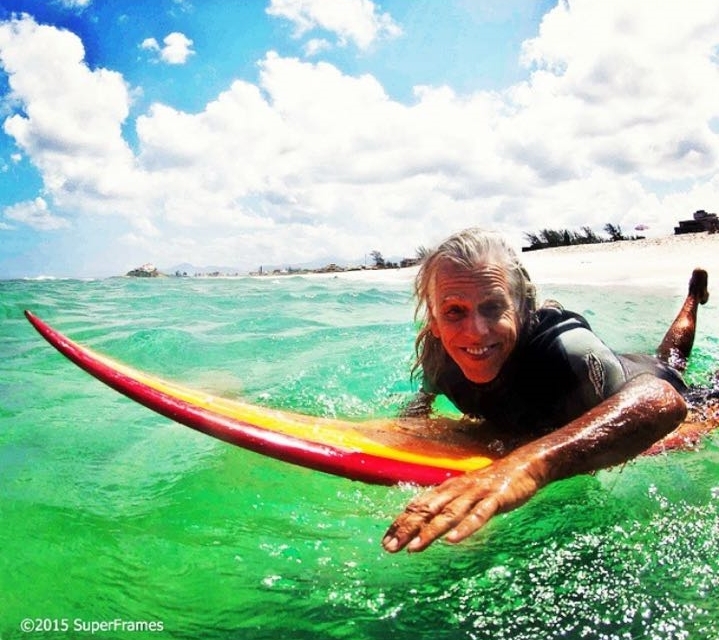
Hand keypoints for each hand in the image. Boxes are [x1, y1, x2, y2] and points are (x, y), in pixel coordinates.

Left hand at [381, 457, 544, 552]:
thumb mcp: (463, 492)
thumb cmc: (489, 484)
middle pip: (427, 510)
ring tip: (414, 548)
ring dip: (430, 531)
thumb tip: (424, 521)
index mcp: (447, 489)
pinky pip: (479, 515)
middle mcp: (456, 490)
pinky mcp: (495, 499)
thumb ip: (446, 505)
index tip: (386, 540)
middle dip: (407, 529)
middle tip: (390, 548)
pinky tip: (453, 540)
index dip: (401, 522)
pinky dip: (465, 528)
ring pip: (449, 514)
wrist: (521, 465)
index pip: (417, 506)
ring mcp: (475, 494)